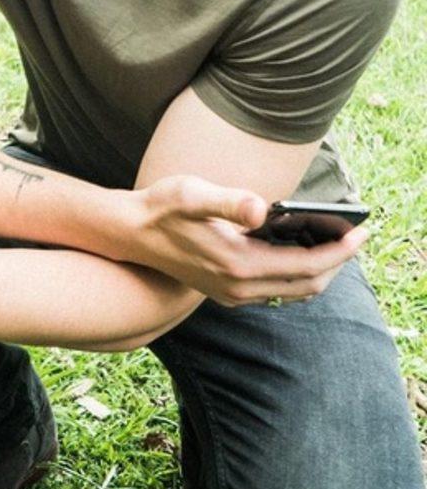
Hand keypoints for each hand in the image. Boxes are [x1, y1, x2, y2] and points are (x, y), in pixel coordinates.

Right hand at [129, 176, 368, 306]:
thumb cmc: (160, 208)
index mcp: (238, 264)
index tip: (360, 232)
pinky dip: (297, 275)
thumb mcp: (192, 194)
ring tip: (332, 242)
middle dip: (336, 262)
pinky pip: (277, 291)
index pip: (307, 265)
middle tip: (354, 236)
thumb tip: (262, 208)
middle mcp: (238, 287)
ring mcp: (232, 294)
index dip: (339, 250)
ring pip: (294, 291)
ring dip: (318, 270)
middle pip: (308, 284)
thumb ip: (228, 201)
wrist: (128, 234)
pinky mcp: (226, 293)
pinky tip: (297, 251)